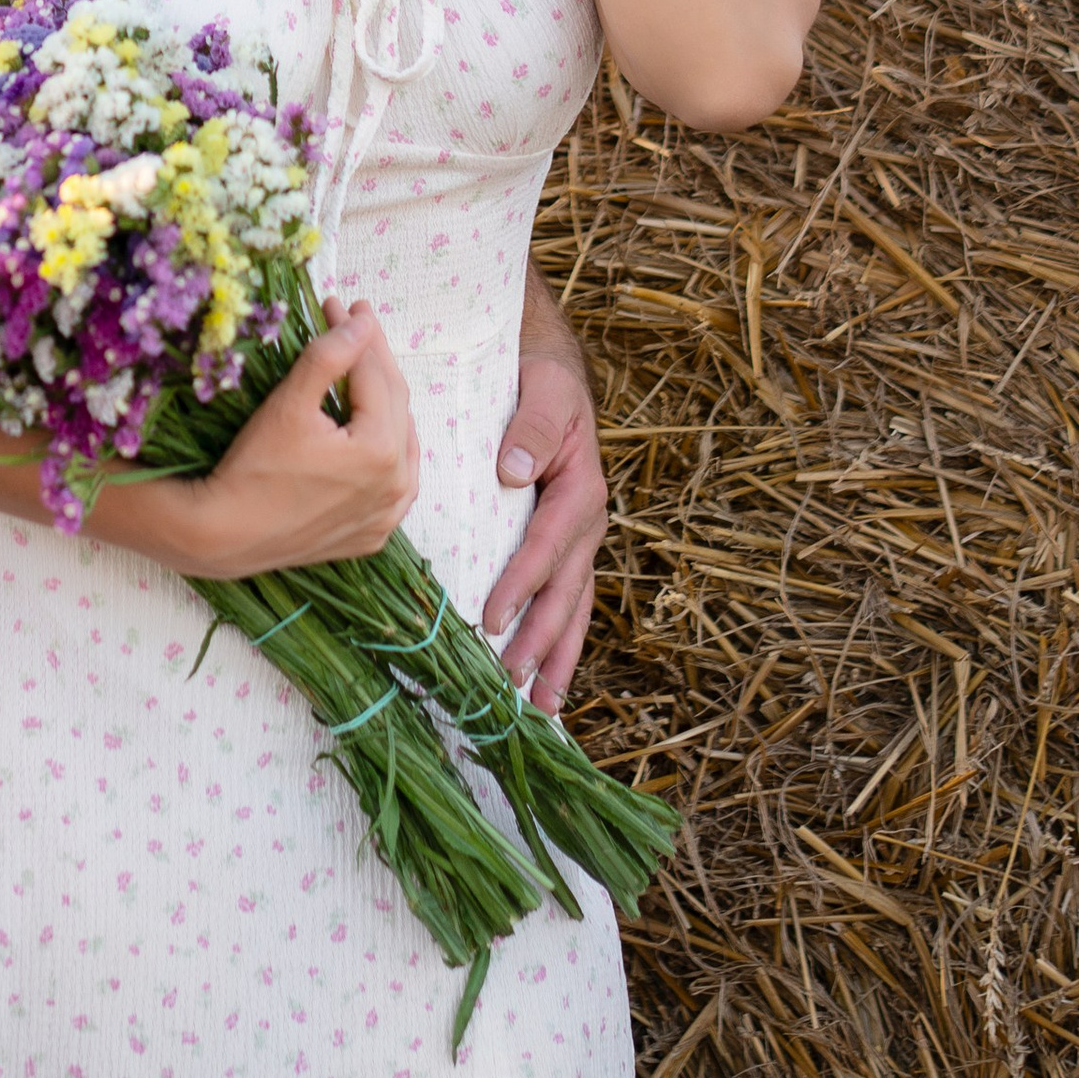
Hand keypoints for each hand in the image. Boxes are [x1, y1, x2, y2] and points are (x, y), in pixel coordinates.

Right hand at [168, 302, 419, 579]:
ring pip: (400, 443)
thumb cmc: (254, 467)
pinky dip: (388, 451)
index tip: (339, 302)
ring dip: (386, 401)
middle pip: (393, 404)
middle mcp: (396, 484)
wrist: (226, 534)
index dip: (357, 332)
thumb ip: (331, 356)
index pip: (376, 375)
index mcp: (382, 450)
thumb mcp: (290, 403)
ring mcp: (386, 515)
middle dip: (372, 358)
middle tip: (354, 321)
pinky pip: (394, 483)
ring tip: (368, 365)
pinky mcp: (371, 534)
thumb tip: (361, 322)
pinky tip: (375, 432)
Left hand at [483, 348, 608, 708]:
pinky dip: (559, 639)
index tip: (493, 617)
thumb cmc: (541, 380)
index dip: (521, 583)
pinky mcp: (565, 546)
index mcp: (580, 489)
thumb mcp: (543, 390)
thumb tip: (513, 473)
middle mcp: (585, 522)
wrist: (551, 370)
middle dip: (542, 640)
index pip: (547, 545)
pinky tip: (544, 676)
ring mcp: (579, 539)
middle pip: (567, 591)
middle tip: (513, 682)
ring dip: (558, 655)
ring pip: (573, 606)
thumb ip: (532, 428)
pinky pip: (567, 598)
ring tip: (543, 707)